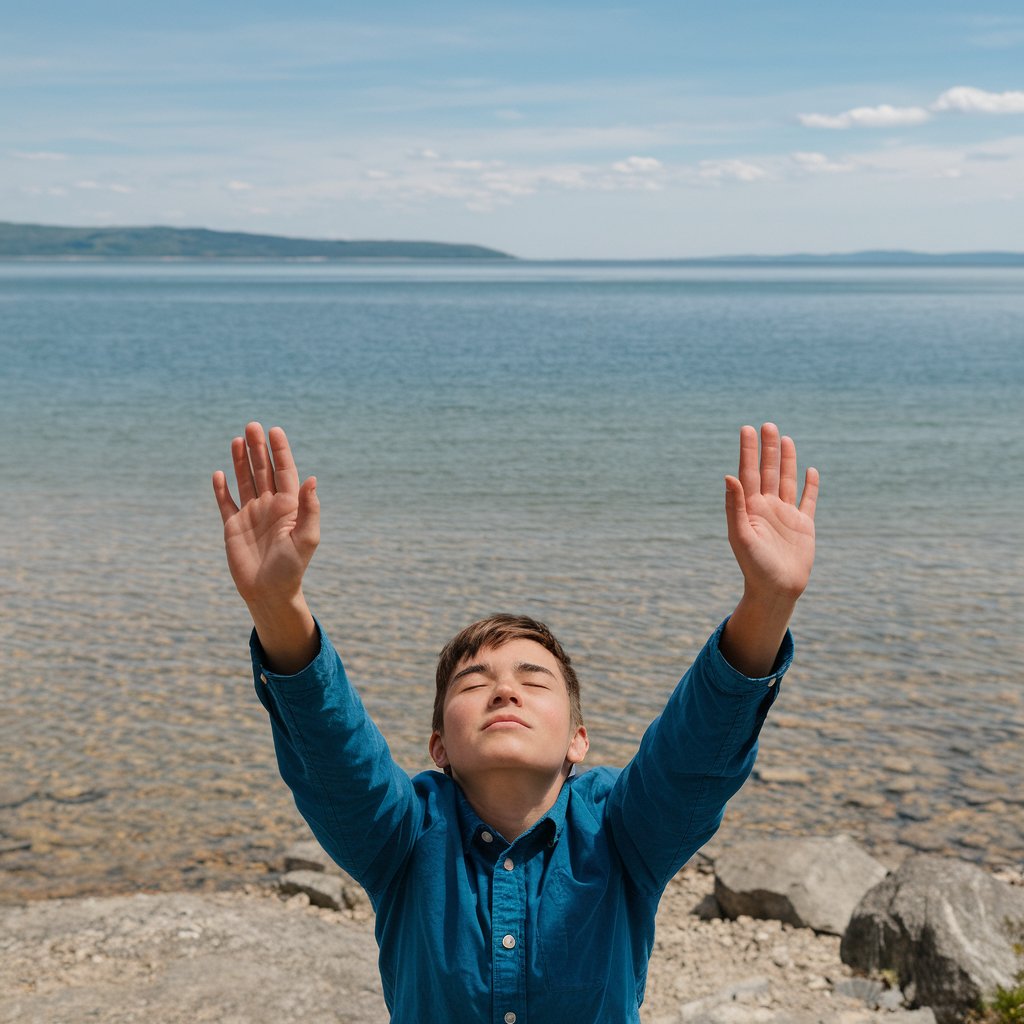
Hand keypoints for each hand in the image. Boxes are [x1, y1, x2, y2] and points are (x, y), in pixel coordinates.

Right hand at [212, 422, 319, 609]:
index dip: (280, 451)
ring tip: (237, 439)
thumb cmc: (292, 567)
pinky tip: (220, 473)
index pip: (285, 471)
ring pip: (245, 481)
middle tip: (252, 425)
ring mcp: (251, 515)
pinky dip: (221, 488)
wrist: (269, 592)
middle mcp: (270, 506)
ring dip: (241, 461)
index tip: (275, 431)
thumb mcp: (306, 538)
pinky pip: (226, 503)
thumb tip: (312, 479)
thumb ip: (309, 508)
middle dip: (258, 448)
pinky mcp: (233, 526)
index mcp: (289, 506)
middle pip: (263, 470)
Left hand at [724, 423, 818, 601]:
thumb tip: (729, 476)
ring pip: (787, 481)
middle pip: (768, 471)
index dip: (748, 451)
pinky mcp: (803, 525)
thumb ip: (735, 505)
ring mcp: (786, 515)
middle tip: (768, 425)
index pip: (748, 472)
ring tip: (785, 439)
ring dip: (787, 460)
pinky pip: (807, 501)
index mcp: (750, 508)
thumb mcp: (741, 535)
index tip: (747, 429)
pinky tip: (811, 470)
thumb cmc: (754, 566)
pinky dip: (811, 485)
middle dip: (768, 449)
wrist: (776, 590)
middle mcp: (767, 507)